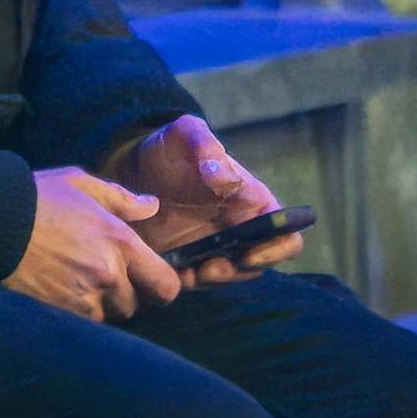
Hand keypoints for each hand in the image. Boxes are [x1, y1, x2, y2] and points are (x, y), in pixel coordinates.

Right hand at [8, 169, 180, 320]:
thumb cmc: (37, 197)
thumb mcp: (80, 184)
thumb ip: (121, 199)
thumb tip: (152, 207)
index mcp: (119, 242)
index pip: (166, 285)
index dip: (163, 284)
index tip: (151, 277)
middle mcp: (108, 275)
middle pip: (138, 304)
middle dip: (128, 292)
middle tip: (108, 275)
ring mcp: (84, 298)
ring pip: (111, 315)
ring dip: (104, 304)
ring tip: (81, 280)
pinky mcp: (61, 312)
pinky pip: (86, 322)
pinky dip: (81, 312)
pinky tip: (64, 289)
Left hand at [117, 116, 300, 286]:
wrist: (131, 169)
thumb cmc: (168, 149)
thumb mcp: (184, 135)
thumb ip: (206, 146)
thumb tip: (225, 178)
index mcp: (252, 202)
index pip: (286, 235)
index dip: (276, 249)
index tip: (248, 254)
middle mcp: (241, 229)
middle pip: (257, 265)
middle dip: (237, 272)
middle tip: (207, 269)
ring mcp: (216, 248)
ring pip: (228, 277)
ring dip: (211, 280)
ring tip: (187, 272)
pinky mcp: (189, 262)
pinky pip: (197, 281)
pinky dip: (188, 281)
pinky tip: (170, 271)